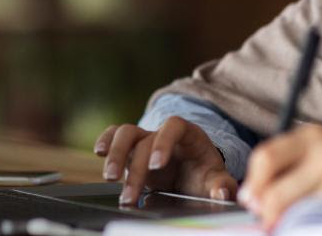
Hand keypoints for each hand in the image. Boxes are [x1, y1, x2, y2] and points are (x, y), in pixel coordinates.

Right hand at [94, 117, 236, 205]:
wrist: (192, 172)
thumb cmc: (202, 173)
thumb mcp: (214, 178)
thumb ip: (220, 184)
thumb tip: (223, 191)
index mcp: (188, 134)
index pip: (174, 126)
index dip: (164, 142)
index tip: (157, 164)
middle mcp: (163, 133)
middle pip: (144, 138)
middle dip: (135, 167)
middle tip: (130, 194)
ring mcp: (145, 138)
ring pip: (125, 133)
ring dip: (115, 154)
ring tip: (110, 178)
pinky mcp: (131, 148)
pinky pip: (114, 135)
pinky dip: (105, 140)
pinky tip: (98, 153)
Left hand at [237, 124, 321, 228]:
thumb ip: (289, 166)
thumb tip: (252, 196)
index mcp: (314, 136)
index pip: (266, 157)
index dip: (254, 185)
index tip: (252, 202)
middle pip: (276, 192)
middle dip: (267, 213)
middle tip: (268, 222)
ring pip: (296, 212)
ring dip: (290, 222)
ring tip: (299, 222)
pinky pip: (321, 222)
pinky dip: (313, 226)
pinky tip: (319, 224)